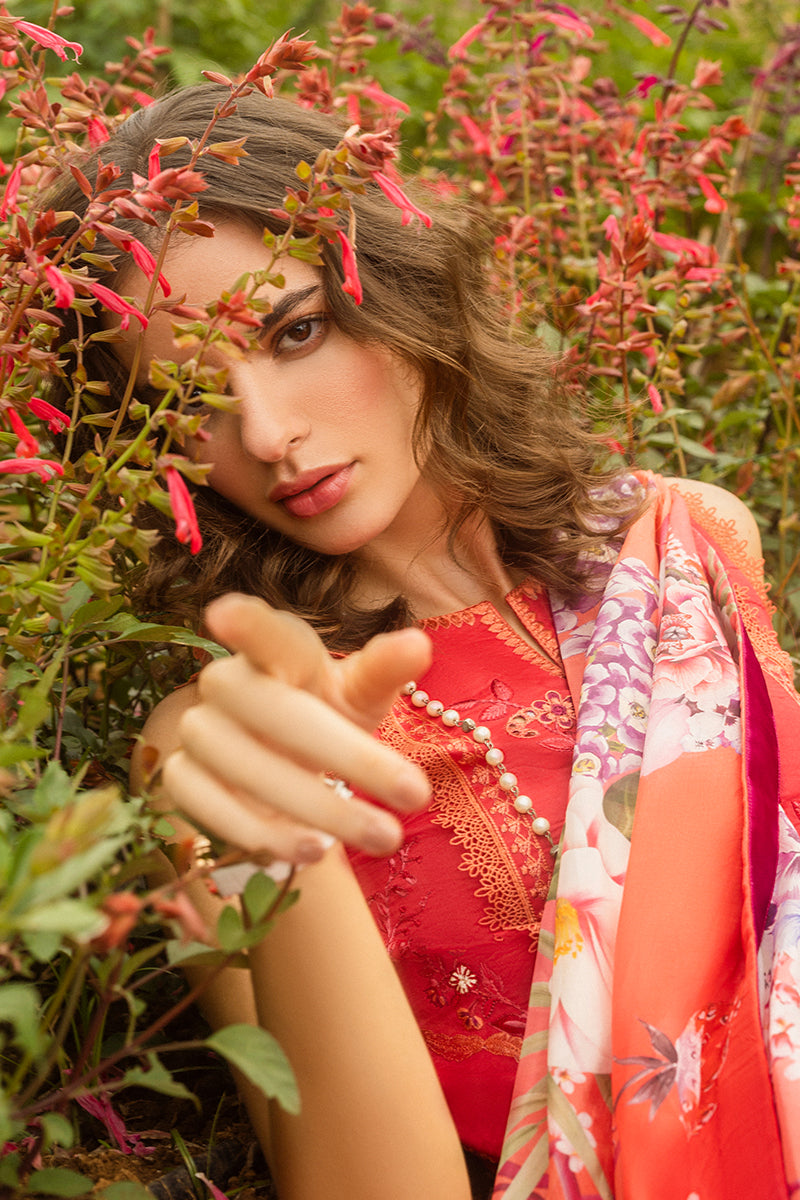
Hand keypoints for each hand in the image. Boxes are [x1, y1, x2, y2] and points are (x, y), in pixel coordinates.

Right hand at [162, 593, 432, 862]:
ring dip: (315, 807)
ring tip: (379, 835)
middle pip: (275, 713)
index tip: (222, 614)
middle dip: (349, 757)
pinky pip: (208, 806)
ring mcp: (198, 729)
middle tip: (417, 795)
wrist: (284, 759)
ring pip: (243, 766)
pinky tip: (311, 851)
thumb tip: (418, 644)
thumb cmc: (327, 712)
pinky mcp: (182, 776)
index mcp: (278, 651)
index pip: (261, 632)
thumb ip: (384, 670)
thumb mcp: (362, 693)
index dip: (243, 623)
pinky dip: (261, 832)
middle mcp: (227, 684)